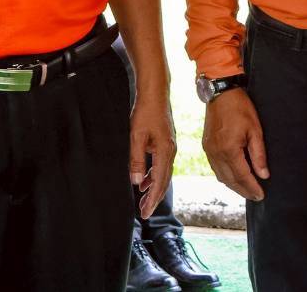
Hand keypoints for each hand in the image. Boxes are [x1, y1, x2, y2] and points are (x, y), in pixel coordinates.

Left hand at [130, 93, 176, 218]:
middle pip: (164, 181)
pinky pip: (161, 164)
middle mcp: (170, 151)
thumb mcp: (136, 137)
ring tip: (143, 200)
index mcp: (165, 151)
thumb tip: (136, 182)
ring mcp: (169, 146)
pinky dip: (154, 175)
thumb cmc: (145, 112)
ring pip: (163, 173)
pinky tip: (145, 180)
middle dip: (154, 198)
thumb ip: (136, 160)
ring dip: (154, 188)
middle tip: (144, 213)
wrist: (155, 93)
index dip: (152, 199)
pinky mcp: (165, 142)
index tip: (145, 213)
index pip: (159, 182)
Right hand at [202, 87, 269, 200]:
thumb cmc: (240, 108)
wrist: (220, 93)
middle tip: (255, 196)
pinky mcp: (206, 147)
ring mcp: (208, 151)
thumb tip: (264, 175)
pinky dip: (225, 176)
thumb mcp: (255, 130)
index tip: (261, 195)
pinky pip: (216, 168)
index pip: (242, 176)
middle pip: (230, 180)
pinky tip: (234, 177)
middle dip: (243, 190)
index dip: (252, 187)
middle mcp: (216, 154)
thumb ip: (259, 154)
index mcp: (229, 150)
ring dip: (234, 185)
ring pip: (221, 176)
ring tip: (247, 190)